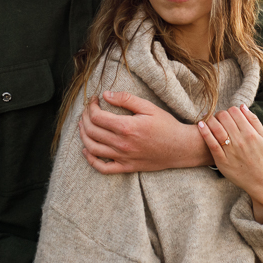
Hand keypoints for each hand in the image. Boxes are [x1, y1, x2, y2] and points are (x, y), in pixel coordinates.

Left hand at [79, 91, 211, 173]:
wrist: (180, 147)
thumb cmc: (166, 125)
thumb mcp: (149, 107)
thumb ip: (126, 99)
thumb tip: (106, 94)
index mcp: (126, 127)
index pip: (97, 116)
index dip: (91, 106)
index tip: (94, 99)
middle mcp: (121, 144)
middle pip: (91, 131)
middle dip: (85, 118)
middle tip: (87, 110)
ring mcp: (123, 157)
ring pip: (92, 148)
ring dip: (83, 135)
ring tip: (83, 125)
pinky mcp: (126, 167)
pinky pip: (102, 168)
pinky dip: (90, 160)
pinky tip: (87, 150)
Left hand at [198, 104, 262, 223]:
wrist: (260, 180)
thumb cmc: (262, 157)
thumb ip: (254, 121)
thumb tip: (242, 107)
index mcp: (251, 133)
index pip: (235, 112)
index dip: (230, 110)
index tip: (229, 115)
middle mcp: (240, 141)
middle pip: (224, 117)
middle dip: (220, 114)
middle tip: (219, 118)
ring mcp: (230, 151)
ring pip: (216, 127)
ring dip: (211, 120)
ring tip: (210, 121)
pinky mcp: (222, 160)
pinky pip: (211, 143)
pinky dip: (205, 132)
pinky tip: (201, 125)